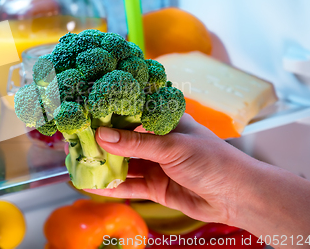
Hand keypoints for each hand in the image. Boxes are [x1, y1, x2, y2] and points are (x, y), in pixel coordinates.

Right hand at [86, 114, 256, 224]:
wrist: (236, 197)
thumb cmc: (212, 160)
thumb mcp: (172, 147)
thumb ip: (136, 143)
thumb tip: (101, 135)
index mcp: (163, 120)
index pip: (129, 113)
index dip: (106, 114)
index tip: (83, 115)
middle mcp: (156, 140)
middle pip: (122, 140)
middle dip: (100, 141)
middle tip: (74, 141)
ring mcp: (154, 163)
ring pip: (123, 163)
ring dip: (102, 164)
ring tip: (77, 162)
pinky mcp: (154, 186)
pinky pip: (129, 185)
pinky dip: (111, 185)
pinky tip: (92, 184)